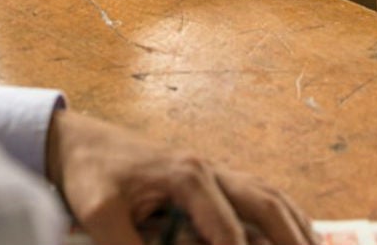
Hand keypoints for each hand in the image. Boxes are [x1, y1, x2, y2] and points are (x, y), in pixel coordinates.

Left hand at [48, 111, 317, 244]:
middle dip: (292, 238)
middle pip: (266, 202)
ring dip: (296, 226)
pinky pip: (258, 194)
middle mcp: (209, 170)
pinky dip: (282, 215)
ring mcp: (212, 171)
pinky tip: (295, 235)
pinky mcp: (209, 179)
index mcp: (187, 176)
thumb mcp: (100, 214)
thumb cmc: (90, 176)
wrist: (80, 142)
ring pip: (269, 195)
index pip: (230, 230)